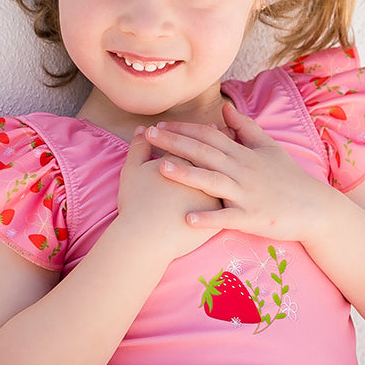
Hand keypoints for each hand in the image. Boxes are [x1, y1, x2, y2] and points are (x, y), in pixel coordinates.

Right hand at [114, 126, 220, 260]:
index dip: (203, 134)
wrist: (146, 238)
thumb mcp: (132, 171)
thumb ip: (138, 147)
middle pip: (217, 156)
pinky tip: (232, 196)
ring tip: (231, 165)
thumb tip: (142, 129)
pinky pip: (229, 205)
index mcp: (184, 160)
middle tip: (228, 139)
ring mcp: (214, 195)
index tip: (212, 127)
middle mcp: (204, 174)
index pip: (198, 140)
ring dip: (231, 170)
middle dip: (225, 146)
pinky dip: (231, 198)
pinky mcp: (218, 216)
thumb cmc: (136, 203)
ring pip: (227, 178)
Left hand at [145, 104, 334, 242]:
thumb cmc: (289, 178)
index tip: (159, 124)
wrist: (314, 208)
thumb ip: (245, 127)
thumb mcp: (269, 147)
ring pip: (213, 181)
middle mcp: (244, 171)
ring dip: (187, 174)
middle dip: (176, 143)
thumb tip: (224, 107)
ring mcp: (247, 194)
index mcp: (245, 154)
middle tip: (149, 136)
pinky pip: (227, 217)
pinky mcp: (252, 217)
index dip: (184, 129)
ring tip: (161, 168)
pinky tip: (188, 219)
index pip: (210, 136)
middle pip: (205, 153)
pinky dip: (208, 218)